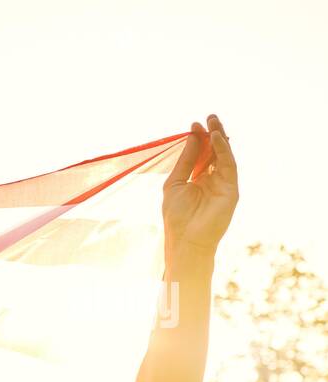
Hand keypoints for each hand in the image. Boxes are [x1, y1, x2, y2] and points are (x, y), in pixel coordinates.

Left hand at [162, 114, 238, 260]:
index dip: (198, 140)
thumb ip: (185, 160)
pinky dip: (223, 150)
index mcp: (197, 180)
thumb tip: (192, 136)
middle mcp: (211, 180)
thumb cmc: (176, 215)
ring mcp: (223, 184)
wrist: (185, 238)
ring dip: (220, 138)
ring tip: (214, 121)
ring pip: (224, 156)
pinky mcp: (231, 188)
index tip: (193, 125)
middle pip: (214, 153)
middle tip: (209, 117)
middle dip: (212, 134)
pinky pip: (229, 164)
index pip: (201, 155)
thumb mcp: (175, 182)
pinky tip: (215, 138)